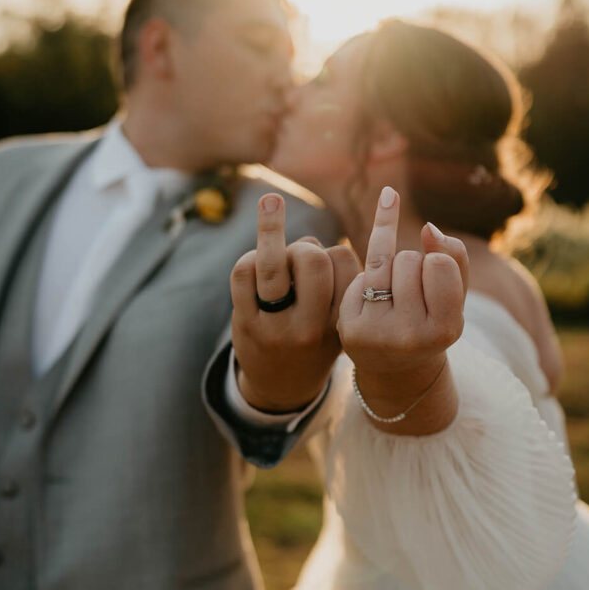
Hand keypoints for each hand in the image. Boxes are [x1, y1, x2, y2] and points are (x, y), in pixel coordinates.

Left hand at [231, 193, 359, 411]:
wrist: (280, 388)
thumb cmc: (314, 341)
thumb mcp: (339, 320)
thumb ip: (335, 282)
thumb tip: (305, 240)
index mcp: (341, 322)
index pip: (345, 262)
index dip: (334, 253)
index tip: (329, 268)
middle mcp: (310, 326)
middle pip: (314, 259)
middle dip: (305, 247)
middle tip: (299, 260)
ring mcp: (275, 326)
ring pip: (273, 263)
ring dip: (271, 227)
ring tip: (271, 200)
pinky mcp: (246, 324)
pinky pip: (243, 272)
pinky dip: (249, 258)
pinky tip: (254, 262)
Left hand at [338, 186, 467, 430]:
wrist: (396, 368)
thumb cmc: (431, 322)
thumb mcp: (454, 296)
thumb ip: (454, 257)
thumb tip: (428, 227)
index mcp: (446, 330)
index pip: (439, 262)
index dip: (436, 261)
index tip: (435, 277)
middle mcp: (411, 336)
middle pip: (409, 260)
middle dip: (412, 265)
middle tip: (414, 293)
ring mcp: (377, 334)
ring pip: (382, 261)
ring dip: (390, 264)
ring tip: (395, 288)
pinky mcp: (348, 328)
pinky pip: (359, 276)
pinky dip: (367, 279)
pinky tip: (372, 300)